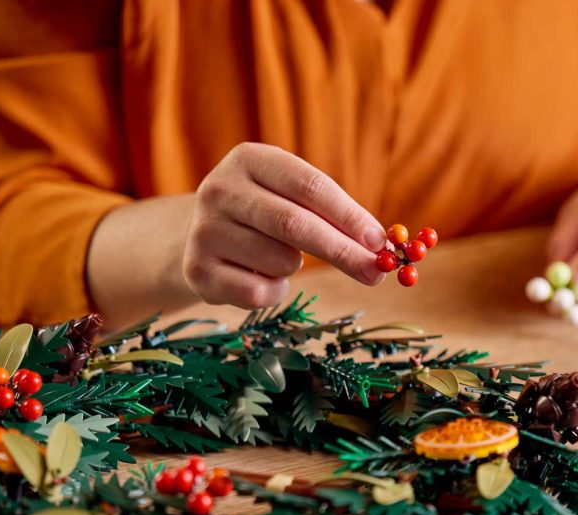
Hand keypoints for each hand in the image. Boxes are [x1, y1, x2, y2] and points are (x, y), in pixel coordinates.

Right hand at [182, 143, 385, 308]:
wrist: (196, 236)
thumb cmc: (263, 215)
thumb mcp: (291, 197)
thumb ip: (333, 216)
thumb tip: (381, 249)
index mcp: (249, 159)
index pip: (310, 186)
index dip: (349, 216)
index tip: (380, 242)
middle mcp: (220, 189)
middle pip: (295, 224)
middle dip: (342, 252)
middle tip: (376, 274)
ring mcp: (204, 230)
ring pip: (280, 262)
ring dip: (296, 268)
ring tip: (279, 257)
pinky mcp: (196, 269)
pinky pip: (258, 293)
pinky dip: (274, 291)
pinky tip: (258, 276)